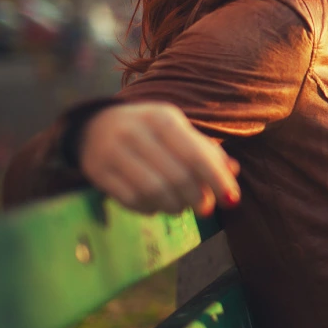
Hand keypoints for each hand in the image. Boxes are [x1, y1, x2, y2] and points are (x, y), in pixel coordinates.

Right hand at [79, 102, 241, 215]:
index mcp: (162, 118)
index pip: (196, 154)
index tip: (231, 199)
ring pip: (154, 192)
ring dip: (175, 206)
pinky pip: (131, 200)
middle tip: (205, 208)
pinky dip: (150, 209)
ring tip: (181, 207)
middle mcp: (136, 132)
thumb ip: (205, 151)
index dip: (217, 180)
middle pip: (177, 176)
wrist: (94, 127)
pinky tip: (156, 206)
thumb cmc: (150, 132)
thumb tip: (233, 172)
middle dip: (197, 198)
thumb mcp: (178, 131)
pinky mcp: (98, 172)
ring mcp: (113, 152)